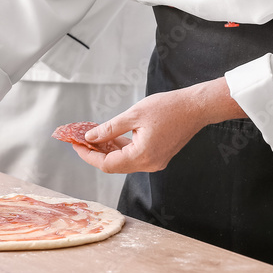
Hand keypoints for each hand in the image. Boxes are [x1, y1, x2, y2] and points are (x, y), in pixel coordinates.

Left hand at [75, 78, 244, 173]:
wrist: (197, 107)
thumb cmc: (169, 108)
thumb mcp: (133, 115)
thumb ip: (110, 129)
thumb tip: (90, 138)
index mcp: (142, 156)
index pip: (107, 164)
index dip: (88, 156)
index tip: (75, 145)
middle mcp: (149, 164)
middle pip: (114, 165)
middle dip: (96, 153)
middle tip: (80, 140)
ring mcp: (155, 162)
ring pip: (124, 161)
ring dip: (108, 150)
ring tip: (94, 136)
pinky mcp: (159, 156)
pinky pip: (134, 156)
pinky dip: (122, 148)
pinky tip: (112, 137)